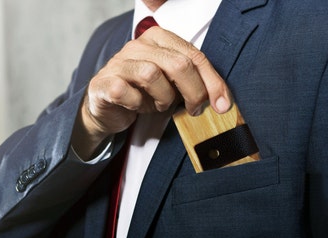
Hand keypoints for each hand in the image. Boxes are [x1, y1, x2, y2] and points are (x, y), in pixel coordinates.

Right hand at [72, 26, 231, 159]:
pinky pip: (127, 92)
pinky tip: (137, 106)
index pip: (194, 55)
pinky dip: (138, 104)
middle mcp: (139, 45)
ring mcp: (120, 62)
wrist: (108, 106)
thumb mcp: (172, 85)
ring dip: (163, 98)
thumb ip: (193, 84)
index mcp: (159, 39)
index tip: (222, 104)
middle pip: (178, 64)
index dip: (212, 82)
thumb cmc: (143, 93)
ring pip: (152, 75)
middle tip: (195, 109)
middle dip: (194, 92)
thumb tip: (221, 101)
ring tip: (161, 105)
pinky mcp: (105, 81)